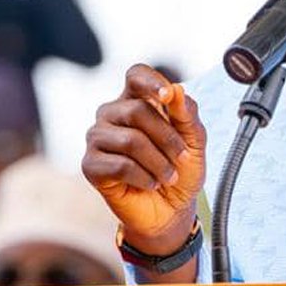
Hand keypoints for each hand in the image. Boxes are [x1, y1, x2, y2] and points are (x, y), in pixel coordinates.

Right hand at [82, 65, 206, 261]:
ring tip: (169, 176)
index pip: (136, 75)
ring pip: (130, 140)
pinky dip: (144, 177)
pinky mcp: (91, 165)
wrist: (171, 210)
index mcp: (137, 100)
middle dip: (168, 137)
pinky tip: (150, 184)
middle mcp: (112, 115)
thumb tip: (177, 90)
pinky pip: (120, 165)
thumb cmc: (181, 169)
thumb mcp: (195, 140)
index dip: (150, 81)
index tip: (167, 96)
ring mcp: (98, 138)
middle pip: (137, 110)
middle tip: (182, 157)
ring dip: (159, 162)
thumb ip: (187, 114)